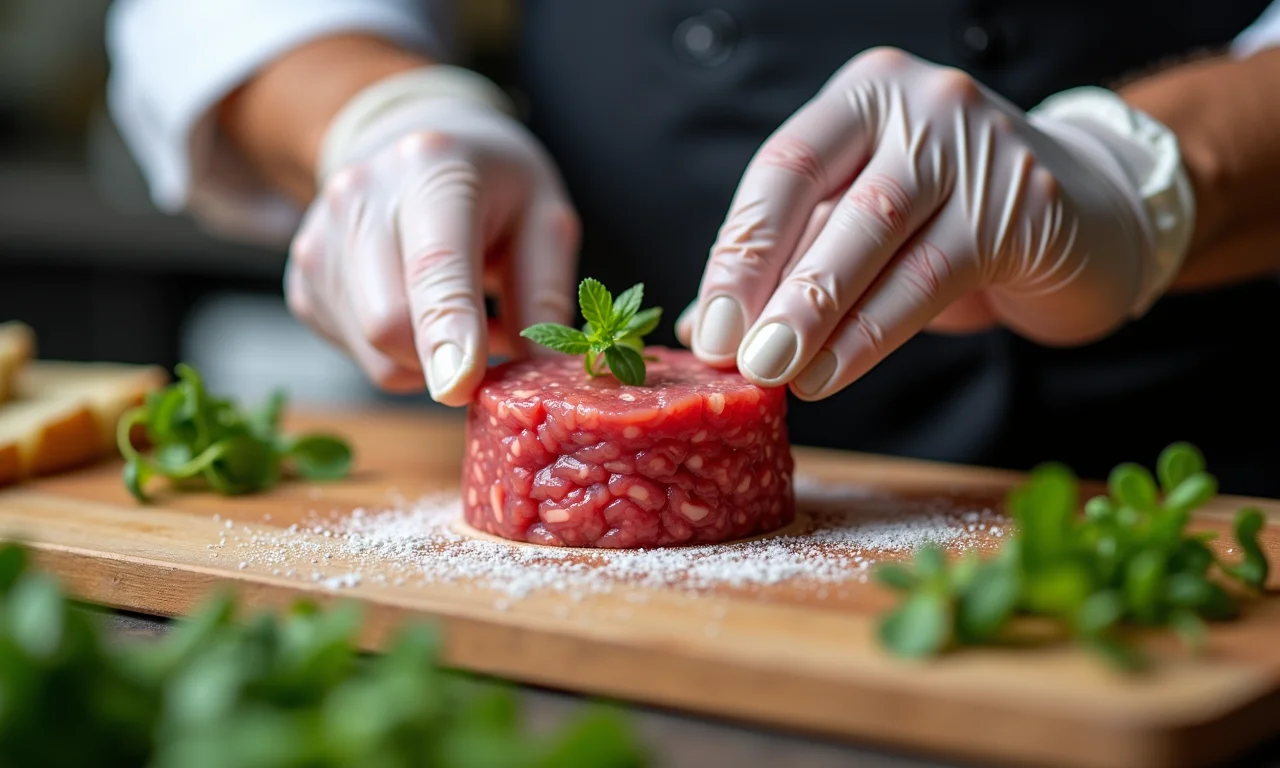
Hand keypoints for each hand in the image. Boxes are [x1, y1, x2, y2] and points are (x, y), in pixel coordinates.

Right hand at [285, 90, 578, 405]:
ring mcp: (319, 237)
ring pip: (370, 350)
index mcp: (433, 168)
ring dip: (425, 359)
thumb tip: (537, 377)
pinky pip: (353, 352)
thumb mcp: (546, 219)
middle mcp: (360, 195)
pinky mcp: (301, 277)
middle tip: (489, 343)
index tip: (462, 388)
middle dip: (445, 359)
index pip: (434, 265)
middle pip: (387, 322)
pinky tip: (416, 308)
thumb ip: (544, 297)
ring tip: (455, 311)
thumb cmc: (493, 185)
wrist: (414, 138)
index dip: (447, 334)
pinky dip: (395, 353)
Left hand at [681, 47, 1158, 399]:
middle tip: (737, 358)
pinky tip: (831, 372)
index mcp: (864, 95)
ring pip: (878, 235)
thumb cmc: (953, 219)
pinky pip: (932, 275)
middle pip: (829, 200)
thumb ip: (788, 261)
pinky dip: (872, 332)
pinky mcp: (1025, 202)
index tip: (710, 326)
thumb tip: (701, 328)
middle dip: (772, 286)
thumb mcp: (862, 225)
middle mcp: (921, 102)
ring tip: (776, 370)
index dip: (740, 250)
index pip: (784, 168)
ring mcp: (979, 144)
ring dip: (817, 312)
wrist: (1090, 212)